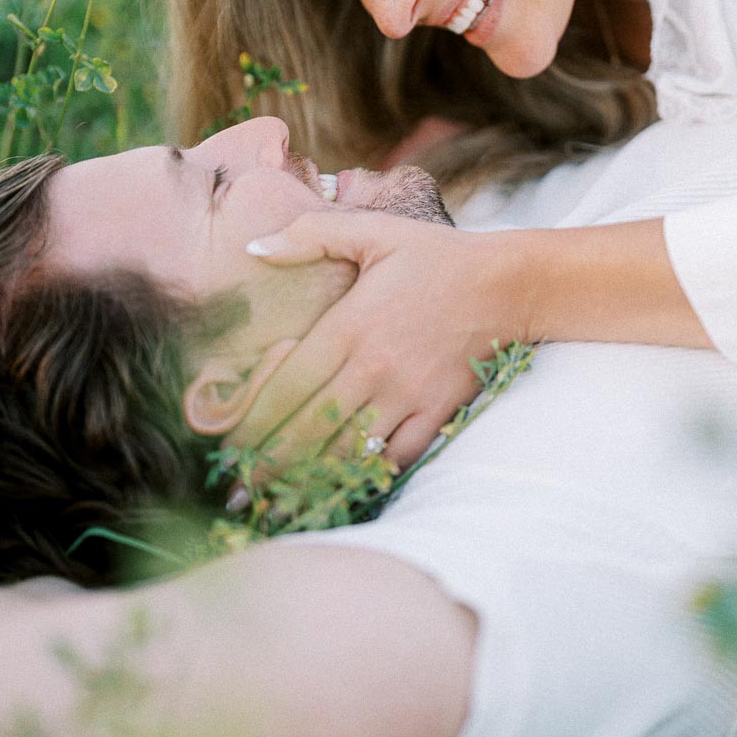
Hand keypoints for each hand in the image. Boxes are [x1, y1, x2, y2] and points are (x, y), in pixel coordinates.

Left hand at [240, 210, 528, 470]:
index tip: (225, 444)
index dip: (251, 421)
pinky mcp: (438, 412)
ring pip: (347, 449)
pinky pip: (398, 456)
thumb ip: (310, 235)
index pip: (286, 385)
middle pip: (308, 427)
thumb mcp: (373, 230)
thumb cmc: (436, 256)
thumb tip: (254, 249)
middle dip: (268, 464)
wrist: (510, 284)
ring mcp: (407, 394)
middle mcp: (373, 366)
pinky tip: (343, 493)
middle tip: (236, 492)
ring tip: (276, 506)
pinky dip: (369, 476)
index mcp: (350, 326)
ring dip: (309, 480)